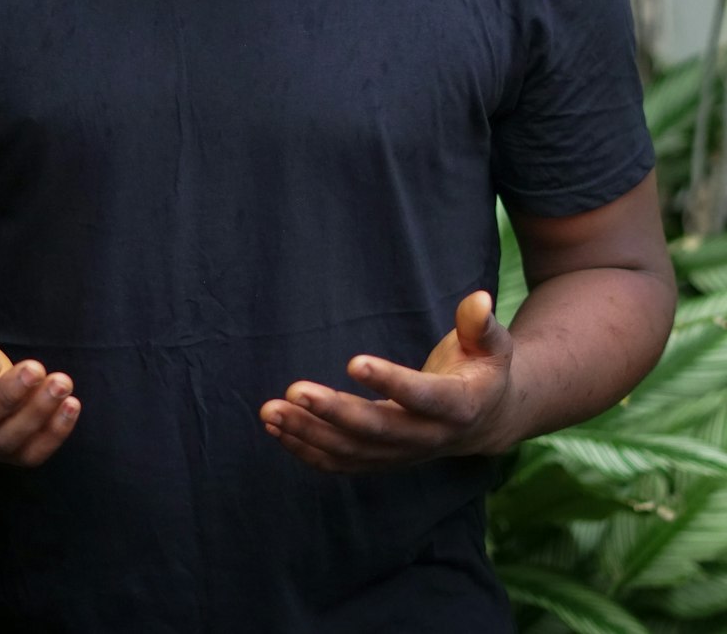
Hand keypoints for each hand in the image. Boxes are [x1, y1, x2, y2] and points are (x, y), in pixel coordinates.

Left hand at [259, 291, 513, 473]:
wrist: (485, 418)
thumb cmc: (483, 367)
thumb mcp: (493, 343)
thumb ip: (480, 324)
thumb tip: (480, 300)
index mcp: (459, 407)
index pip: (423, 398)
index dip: (390, 382)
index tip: (353, 361)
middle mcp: (428, 438)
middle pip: (377, 431)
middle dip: (333, 412)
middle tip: (295, 390)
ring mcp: (402, 455)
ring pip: (351, 451)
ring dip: (308, 432)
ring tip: (271, 409)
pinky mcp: (381, 460)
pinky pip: (341, 463)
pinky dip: (306, 449)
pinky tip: (276, 428)